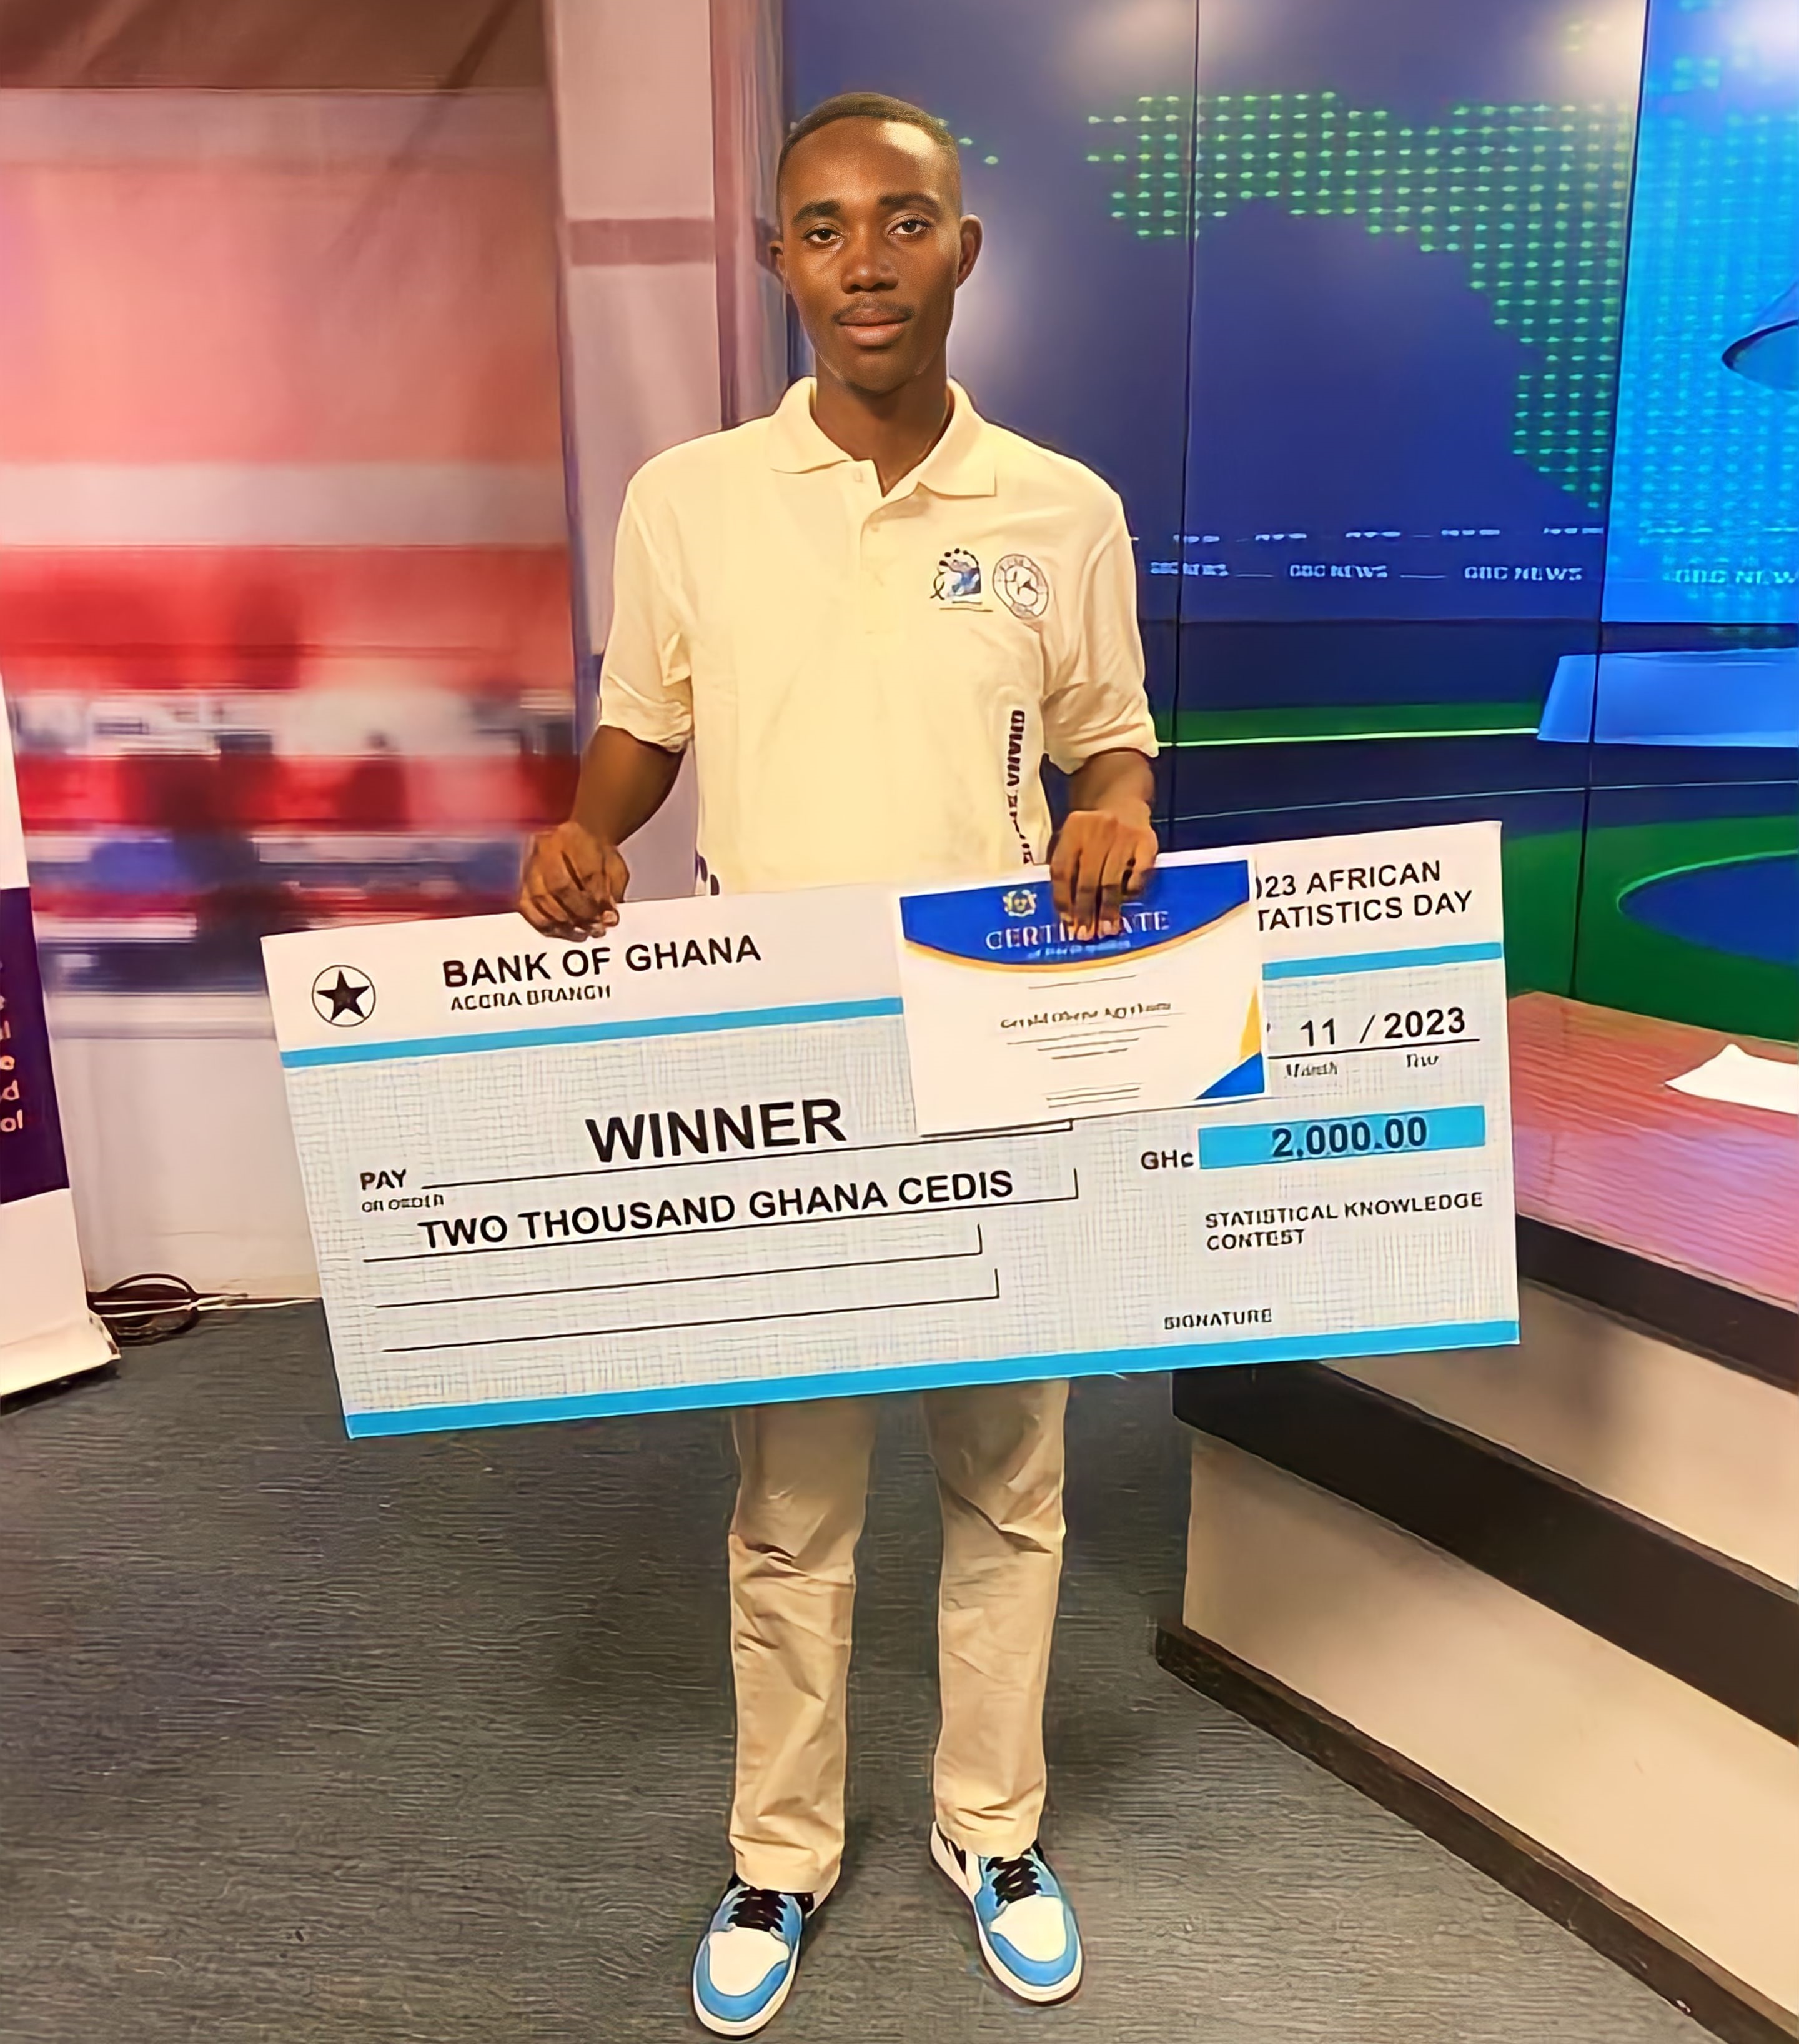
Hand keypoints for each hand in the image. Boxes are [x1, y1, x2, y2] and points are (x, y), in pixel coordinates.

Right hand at [518, 819, 629, 937]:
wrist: (575, 843)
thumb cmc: (595, 856)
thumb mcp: (613, 868)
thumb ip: (613, 891)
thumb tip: (609, 918)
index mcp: (572, 834)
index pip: (586, 871)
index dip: (597, 899)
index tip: (609, 917)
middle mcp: (544, 846)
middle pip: (559, 886)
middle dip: (581, 912)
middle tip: (597, 928)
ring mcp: (527, 863)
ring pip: (541, 900)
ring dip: (565, 923)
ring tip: (585, 932)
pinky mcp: (519, 882)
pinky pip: (528, 909)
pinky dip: (548, 926)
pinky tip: (566, 931)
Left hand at [1050, 803, 1157, 939]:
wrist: (1122, 801)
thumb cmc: (1092, 829)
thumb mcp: (1072, 837)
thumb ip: (1066, 865)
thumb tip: (1064, 910)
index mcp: (1073, 829)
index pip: (1063, 869)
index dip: (1062, 897)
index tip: (1066, 920)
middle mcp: (1097, 830)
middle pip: (1087, 878)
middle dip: (1085, 910)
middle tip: (1085, 933)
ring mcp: (1124, 835)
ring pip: (1112, 880)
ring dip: (1109, 909)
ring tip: (1107, 929)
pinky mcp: (1147, 841)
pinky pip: (1139, 875)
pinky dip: (1132, 891)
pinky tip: (1126, 902)